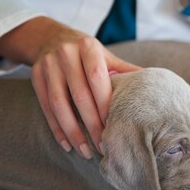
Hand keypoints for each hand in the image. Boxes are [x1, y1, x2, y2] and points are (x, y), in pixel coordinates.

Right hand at [0, 17, 140, 157]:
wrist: (50, 37)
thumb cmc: (87, 53)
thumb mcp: (105, 55)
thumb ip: (125, 71)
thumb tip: (153, 86)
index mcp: (88, 47)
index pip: (97, 78)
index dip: (105, 103)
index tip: (115, 125)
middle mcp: (66, 54)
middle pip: (79, 95)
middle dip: (92, 123)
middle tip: (104, 145)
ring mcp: (48, 66)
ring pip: (59, 105)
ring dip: (73, 132)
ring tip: (86, 152)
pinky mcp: (35, 77)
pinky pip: (46, 108)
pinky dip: (56, 129)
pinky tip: (67, 145)